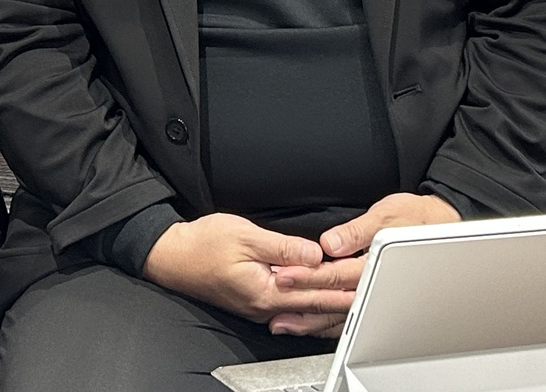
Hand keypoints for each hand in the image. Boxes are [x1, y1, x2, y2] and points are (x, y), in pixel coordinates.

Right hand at [140, 213, 355, 325]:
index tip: (367, 278)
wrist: (172, 256)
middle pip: (315, 305)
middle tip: (373, 292)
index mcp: (266, 291)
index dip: (343, 283)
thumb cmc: (203, 244)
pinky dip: (312, 303)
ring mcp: (260, 306)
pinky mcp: (255, 301)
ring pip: (305, 309)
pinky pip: (292, 306)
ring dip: (332, 304)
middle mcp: (266, 306)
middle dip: (345, 298)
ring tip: (357, 299)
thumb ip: (282, 247)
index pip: (315, 289)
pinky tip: (323, 301)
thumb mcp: (245, 236)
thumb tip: (314, 253)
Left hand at [267, 193, 460, 336]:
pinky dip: (325, 320)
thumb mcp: (388, 214)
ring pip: (338, 312)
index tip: (286, 274)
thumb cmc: (416, 218)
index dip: (309, 275)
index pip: (336, 274)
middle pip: (333, 297)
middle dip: (302, 300)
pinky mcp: (372, 296)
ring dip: (310, 317)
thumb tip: (331, 243)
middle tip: (275, 299)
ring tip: (284, 320)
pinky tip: (308, 320)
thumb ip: (357, 232)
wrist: (440, 228)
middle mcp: (375, 284)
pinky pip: (346, 313)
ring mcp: (375, 295)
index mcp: (376, 263)